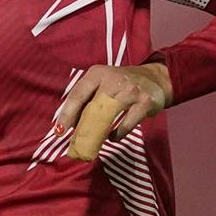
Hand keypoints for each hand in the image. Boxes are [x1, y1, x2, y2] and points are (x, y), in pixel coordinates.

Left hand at [55, 62, 174, 161]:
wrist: (156, 79)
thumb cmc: (122, 84)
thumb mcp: (103, 83)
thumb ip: (87, 98)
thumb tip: (69, 124)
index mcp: (98, 73)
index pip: (78, 94)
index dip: (67, 114)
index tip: (59, 131)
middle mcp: (113, 79)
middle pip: (92, 107)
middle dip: (82, 128)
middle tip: (76, 142)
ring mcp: (131, 90)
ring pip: (108, 116)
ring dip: (99, 133)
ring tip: (95, 142)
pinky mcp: (145, 102)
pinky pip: (126, 124)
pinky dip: (118, 134)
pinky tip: (113, 137)